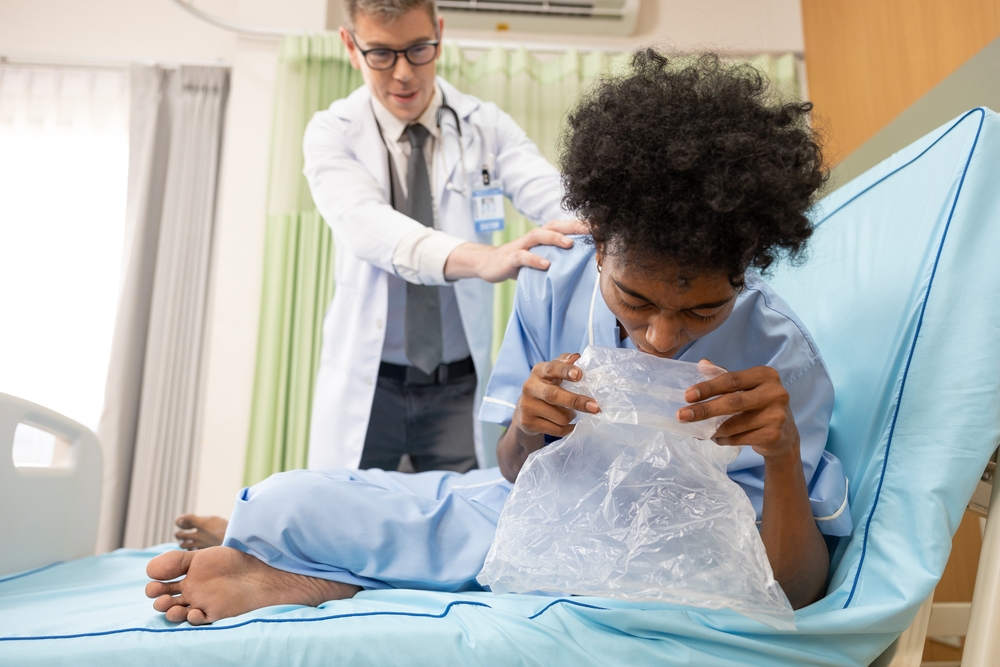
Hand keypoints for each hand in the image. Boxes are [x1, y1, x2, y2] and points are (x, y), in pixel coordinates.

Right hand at [443, 219, 586, 282]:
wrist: (488, 265)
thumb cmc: (518, 263)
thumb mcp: (538, 259)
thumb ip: (555, 260)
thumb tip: (581, 267)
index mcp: (541, 237)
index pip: (563, 227)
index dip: (580, 226)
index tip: (600, 227)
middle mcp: (532, 237)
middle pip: (554, 226)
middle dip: (573, 226)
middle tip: (591, 230)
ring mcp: (521, 246)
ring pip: (539, 236)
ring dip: (555, 238)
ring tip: (569, 244)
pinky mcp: (510, 258)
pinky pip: (523, 257)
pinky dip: (535, 259)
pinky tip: (546, 264)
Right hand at [513, 352, 599, 437]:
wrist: (524, 412)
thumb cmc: (545, 388)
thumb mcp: (552, 374)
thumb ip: (564, 363)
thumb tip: (577, 357)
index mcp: (539, 371)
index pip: (552, 368)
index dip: (566, 371)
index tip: (579, 375)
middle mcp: (530, 387)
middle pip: (554, 395)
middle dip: (576, 401)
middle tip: (595, 407)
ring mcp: (527, 406)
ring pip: (560, 417)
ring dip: (571, 417)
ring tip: (570, 413)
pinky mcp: (528, 423)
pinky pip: (557, 430)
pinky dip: (568, 429)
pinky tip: (569, 425)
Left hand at [677, 363, 798, 459]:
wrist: (785, 434)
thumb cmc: (759, 405)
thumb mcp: (746, 387)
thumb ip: (724, 376)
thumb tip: (702, 363)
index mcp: (765, 375)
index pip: (731, 380)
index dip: (708, 388)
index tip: (687, 396)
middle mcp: (775, 393)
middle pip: (732, 402)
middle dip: (704, 410)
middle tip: (682, 415)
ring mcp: (776, 415)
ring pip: (733, 425)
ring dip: (713, 430)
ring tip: (702, 431)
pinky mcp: (774, 435)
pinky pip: (739, 439)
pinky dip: (723, 440)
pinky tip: (718, 439)